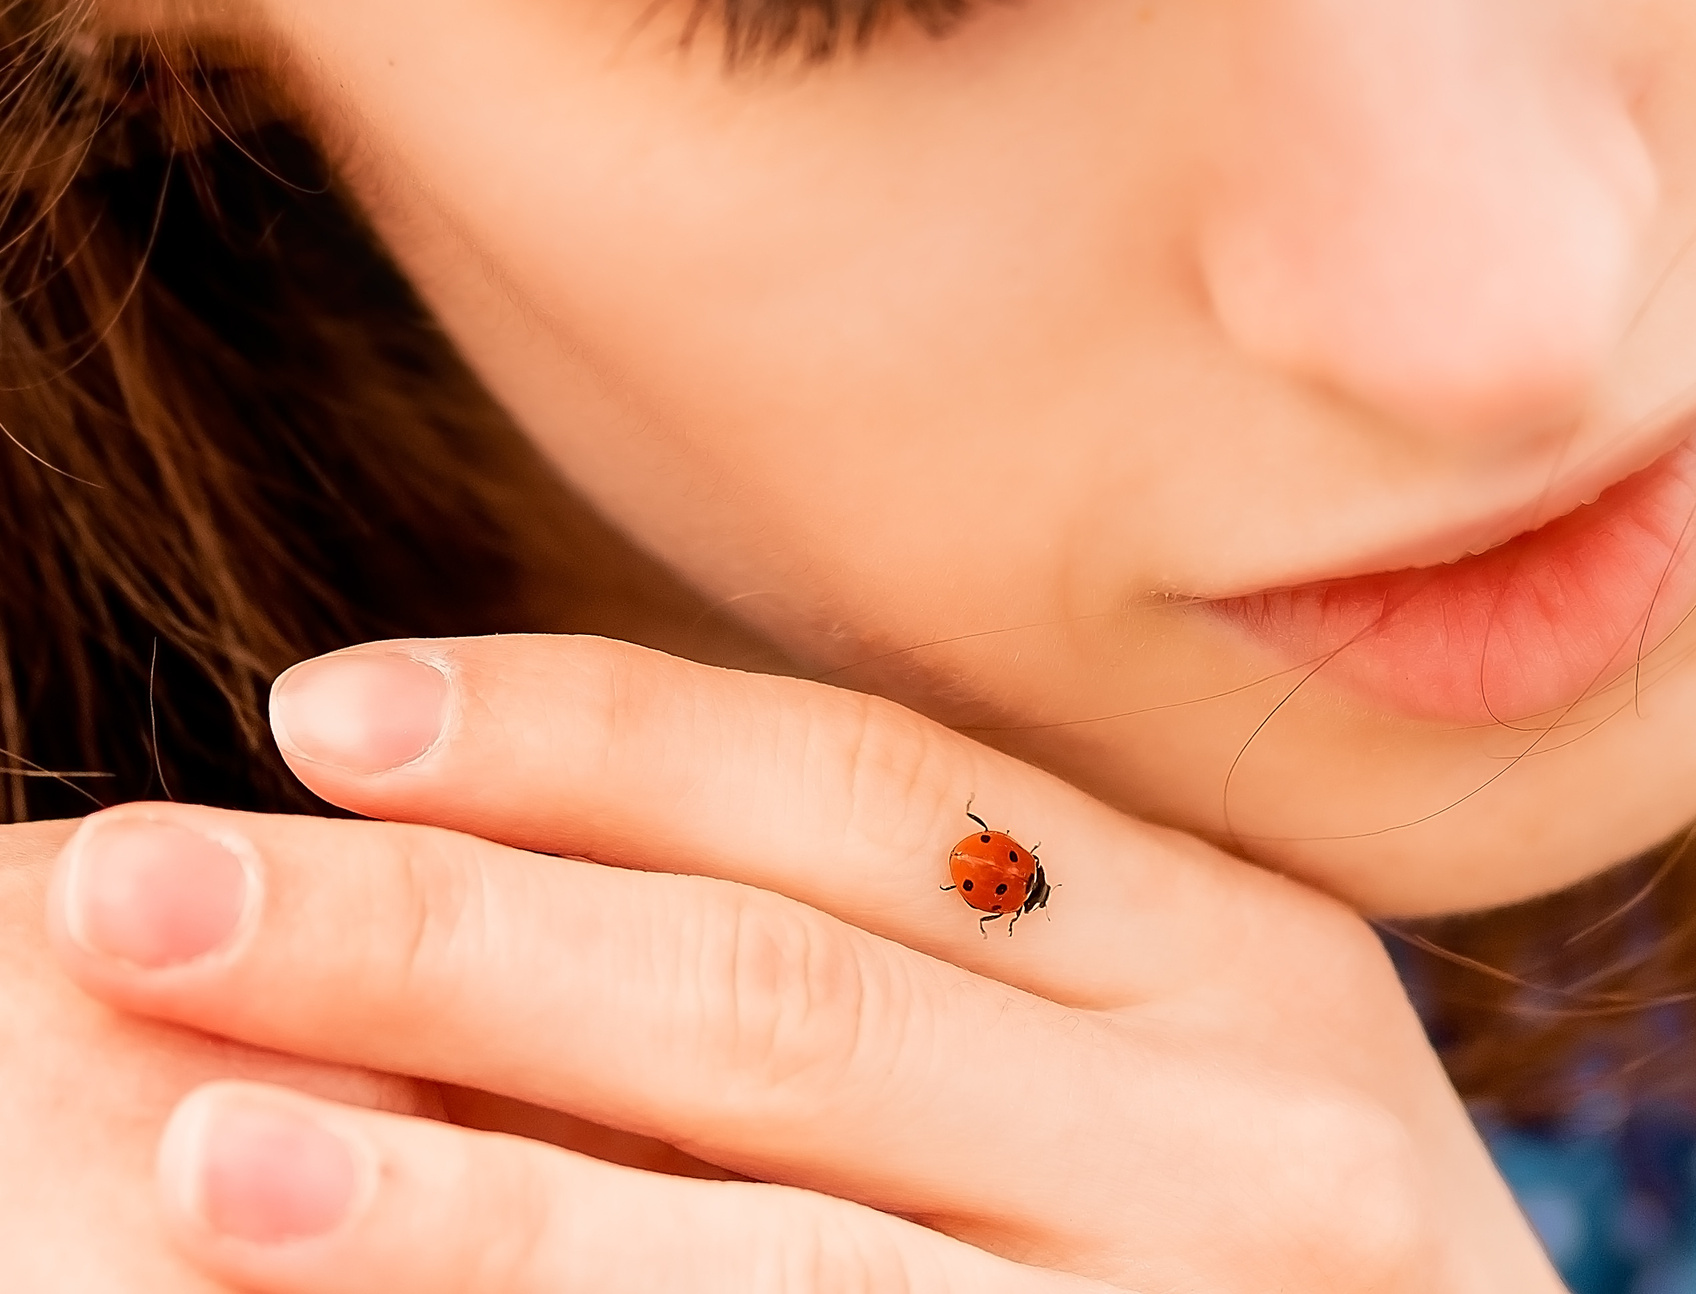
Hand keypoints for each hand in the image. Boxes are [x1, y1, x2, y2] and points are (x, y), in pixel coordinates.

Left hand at [46, 636, 1563, 1292]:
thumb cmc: (1291, 1249)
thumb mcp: (1200, 1047)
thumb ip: (977, 940)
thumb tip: (548, 838)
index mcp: (1251, 947)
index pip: (876, 794)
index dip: (586, 735)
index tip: (330, 712)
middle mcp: (1243, 1130)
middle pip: (776, 996)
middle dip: (438, 935)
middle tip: (147, 889)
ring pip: (760, 1250)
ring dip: (454, 1197)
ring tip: (202, 1145)